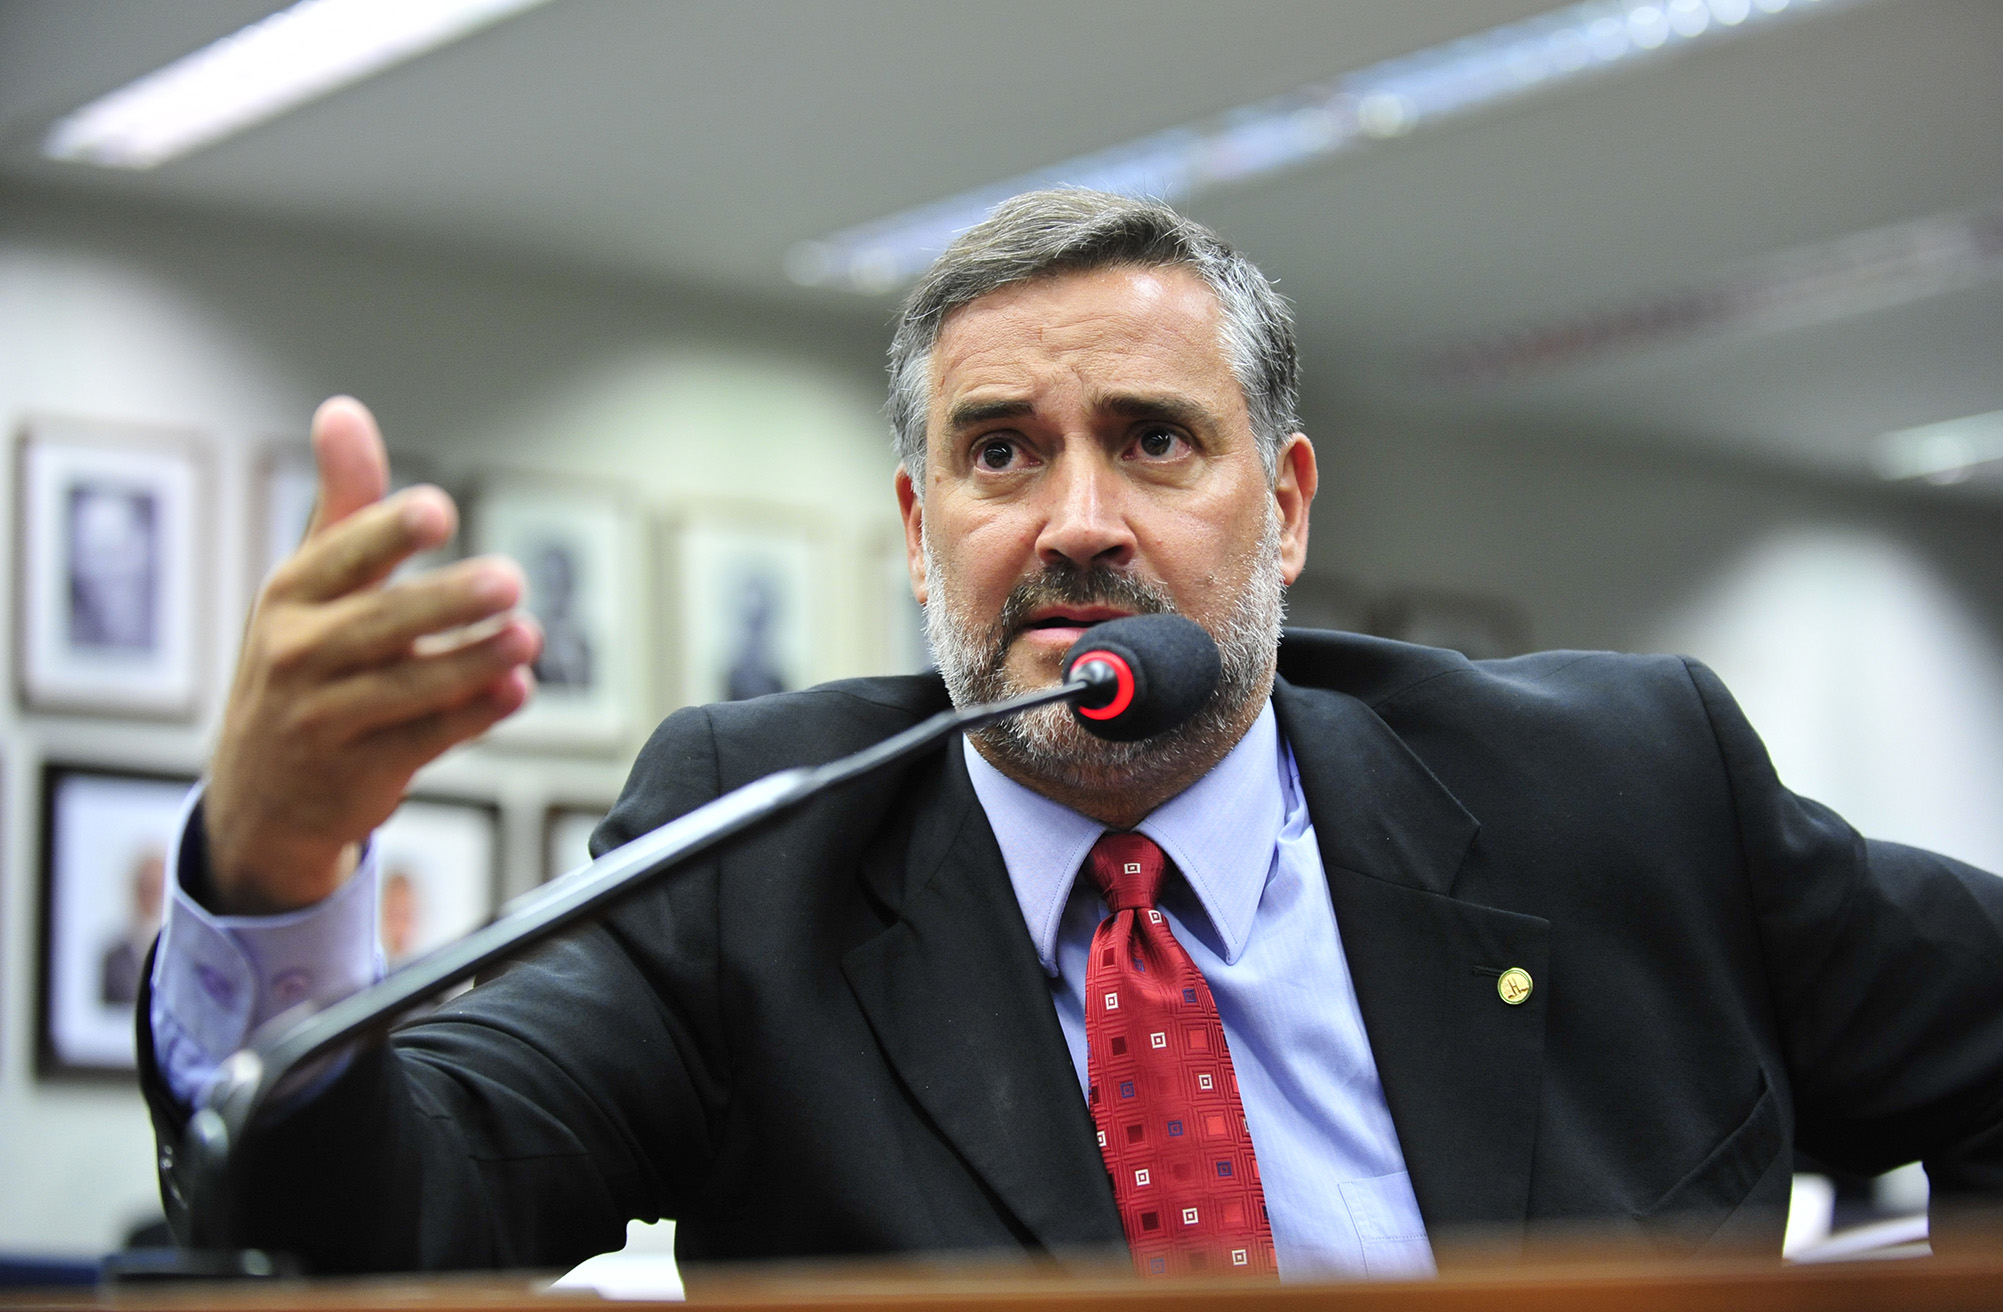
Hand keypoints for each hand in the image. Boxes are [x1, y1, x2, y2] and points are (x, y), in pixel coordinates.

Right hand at [204, 397, 540, 913]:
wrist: (262, 794)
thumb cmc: (302, 662)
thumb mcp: (309, 582)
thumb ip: (344, 502)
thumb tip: (343, 409)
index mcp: (290, 595)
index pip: (339, 556)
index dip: (386, 533)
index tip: (437, 510)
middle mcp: (299, 654)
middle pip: (381, 623)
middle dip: (447, 601)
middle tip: (511, 578)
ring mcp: (326, 718)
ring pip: (407, 686)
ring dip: (472, 662)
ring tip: (527, 635)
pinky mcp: (359, 773)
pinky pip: (424, 739)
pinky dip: (473, 716)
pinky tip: (516, 690)